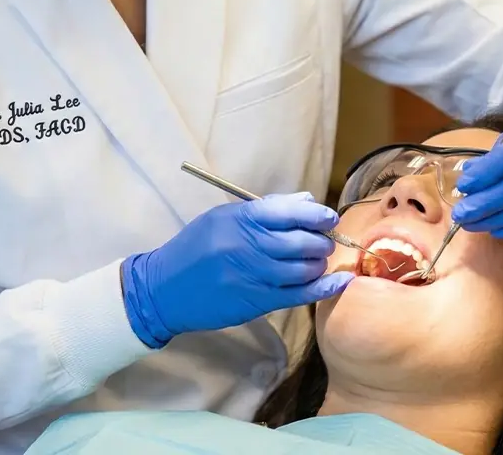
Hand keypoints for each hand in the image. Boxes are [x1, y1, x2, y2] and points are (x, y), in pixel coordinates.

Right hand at [121, 193, 352, 347]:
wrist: (164, 289)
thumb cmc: (196, 248)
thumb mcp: (223, 217)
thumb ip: (266, 208)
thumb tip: (307, 200)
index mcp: (239, 218)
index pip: (288, 211)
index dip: (315, 213)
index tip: (328, 217)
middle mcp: (247, 245)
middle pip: (300, 240)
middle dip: (321, 240)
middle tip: (324, 241)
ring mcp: (251, 275)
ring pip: (302, 268)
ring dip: (319, 264)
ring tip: (318, 261)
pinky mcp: (254, 302)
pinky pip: (297, 295)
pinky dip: (322, 288)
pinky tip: (338, 282)